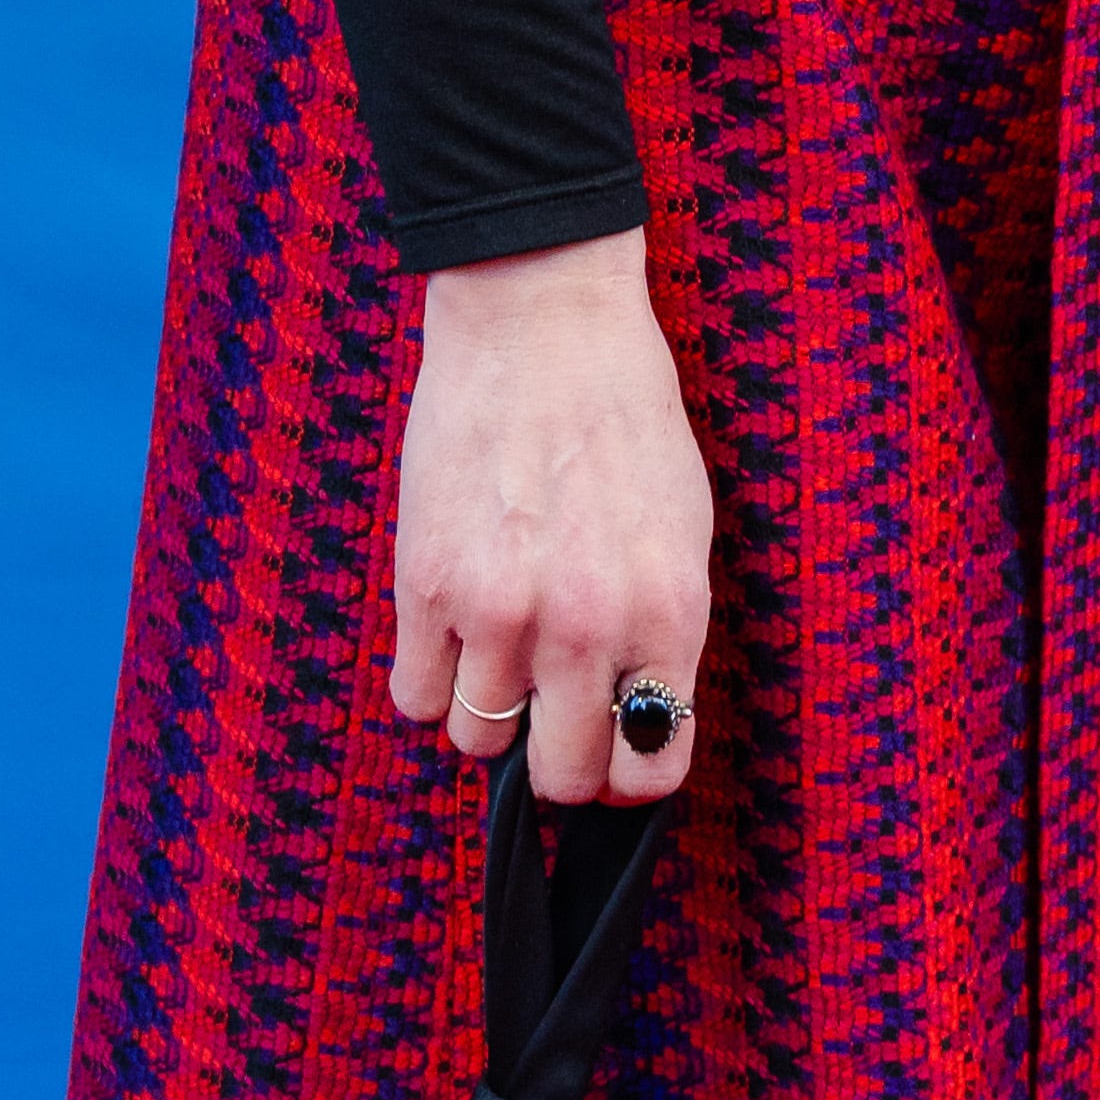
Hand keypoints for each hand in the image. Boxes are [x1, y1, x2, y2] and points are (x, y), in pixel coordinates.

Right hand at [389, 228, 714, 800]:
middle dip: (559, 757)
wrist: (543, 325)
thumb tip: (639, 715)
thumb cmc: (623, 417)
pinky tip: (453, 629)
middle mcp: (587, 626)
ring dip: (491, 707)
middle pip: (562, 774)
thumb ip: (660, 629)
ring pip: (480, 740)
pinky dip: (433, 678)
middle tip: (552, 711)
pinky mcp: (426, 585)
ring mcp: (500, 611)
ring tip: (501, 643)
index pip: (654, 765)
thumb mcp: (682, 527)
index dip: (630, 769)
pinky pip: (417, 697)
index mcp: (667, 612)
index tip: (614, 748)